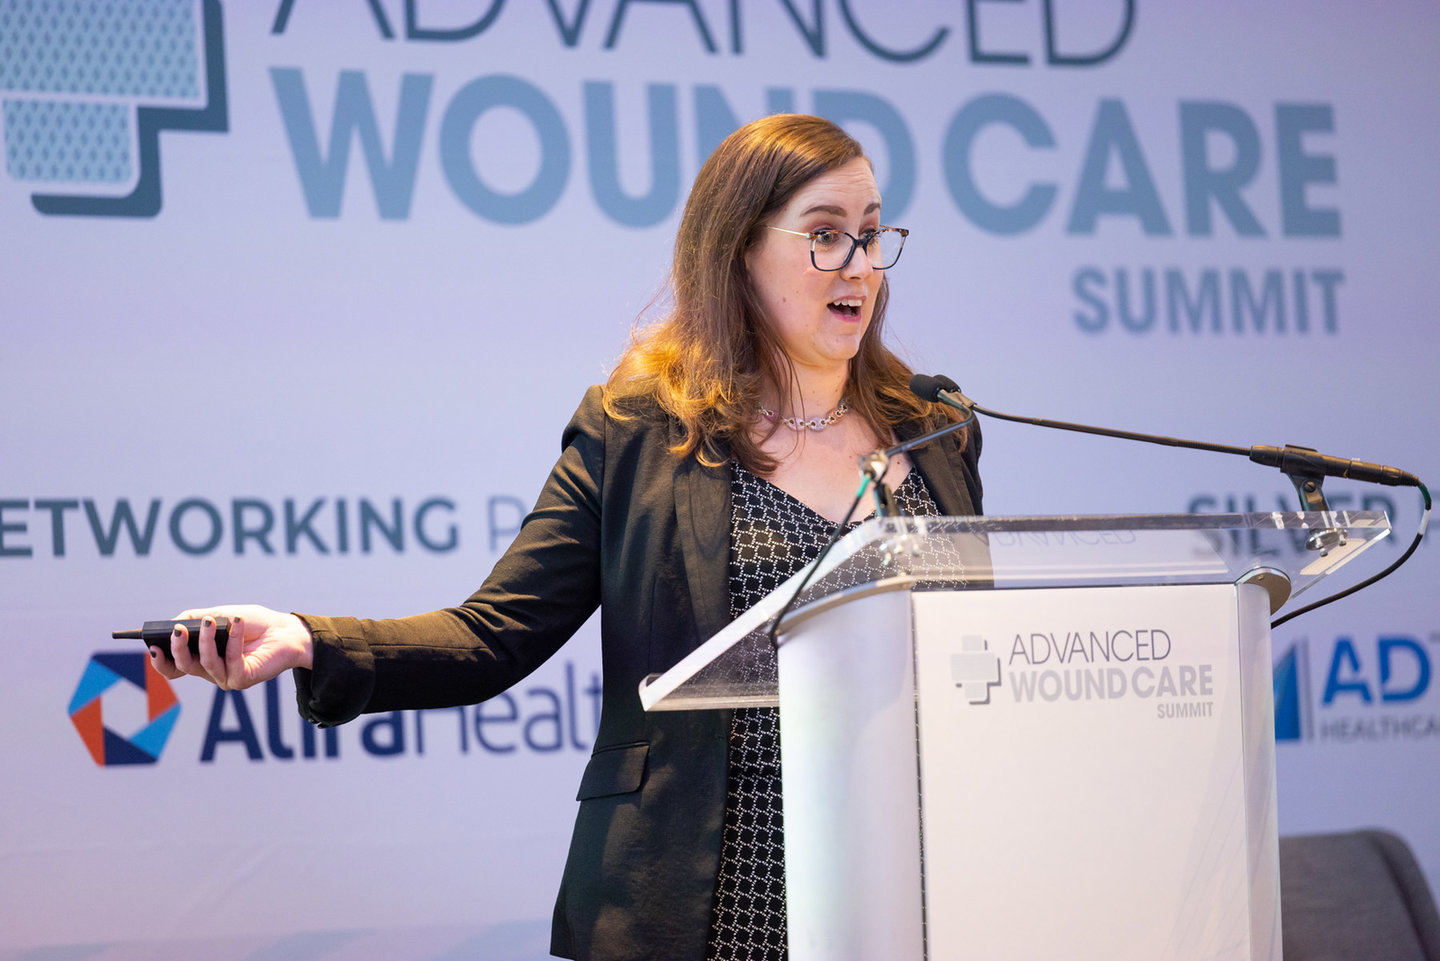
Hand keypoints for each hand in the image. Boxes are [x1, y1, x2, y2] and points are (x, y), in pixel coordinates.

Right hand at [150, 604, 313, 690]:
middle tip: (178, 631)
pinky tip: (237, 623)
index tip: (152, 646)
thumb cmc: (252, 623)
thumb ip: (194, 619)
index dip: (161, 661)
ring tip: (212, 621)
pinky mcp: (242, 679)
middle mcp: (210, 671)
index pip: (173, 667)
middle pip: (184, 667)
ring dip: (206, 640)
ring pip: (205, 663)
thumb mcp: (220, 614)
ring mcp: (225, 677)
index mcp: (201, 657)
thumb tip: (172, 624)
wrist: (286, 630)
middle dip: (178, 649)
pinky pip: (232, 661)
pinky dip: (233, 639)